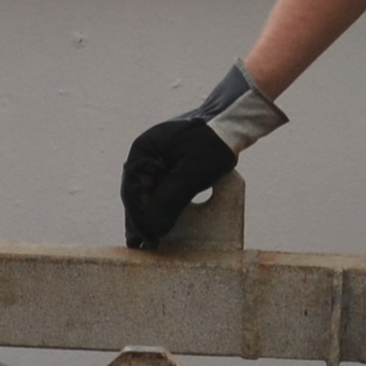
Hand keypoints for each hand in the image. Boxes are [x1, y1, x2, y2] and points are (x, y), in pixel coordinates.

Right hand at [116, 63, 287, 248]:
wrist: (232, 119)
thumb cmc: (213, 142)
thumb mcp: (193, 173)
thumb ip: (171, 201)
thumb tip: (153, 229)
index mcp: (144, 150)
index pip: (133, 192)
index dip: (138, 219)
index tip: (145, 240)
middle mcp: (145, 153)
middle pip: (137, 193)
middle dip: (139, 220)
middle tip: (140, 246)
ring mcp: (157, 156)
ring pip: (146, 192)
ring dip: (147, 214)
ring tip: (146, 239)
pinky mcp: (170, 161)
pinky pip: (159, 187)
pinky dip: (158, 204)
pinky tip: (160, 220)